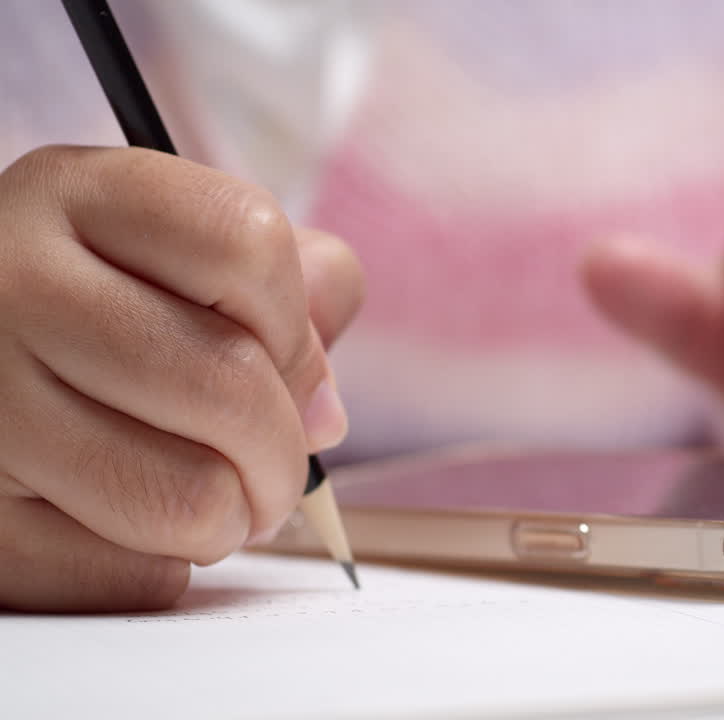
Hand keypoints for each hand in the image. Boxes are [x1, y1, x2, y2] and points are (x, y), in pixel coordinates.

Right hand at [0, 146, 363, 610]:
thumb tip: (323, 409)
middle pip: (231, 385)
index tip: (282, 358)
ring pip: (185, 497)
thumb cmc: (95, 311)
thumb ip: (290, 293)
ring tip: (210, 500)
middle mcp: (11, 283)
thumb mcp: (180, 254)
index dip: (295, 322)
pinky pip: (126, 577)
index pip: (248, 242)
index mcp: (79, 197)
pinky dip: (156, 568)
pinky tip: (126, 526)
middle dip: (283, 451)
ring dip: (228, 519)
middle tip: (272, 468)